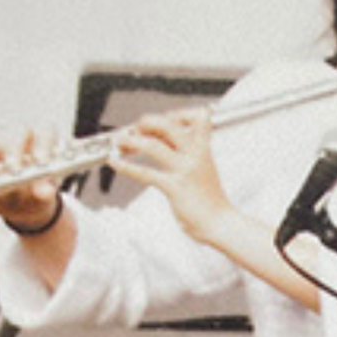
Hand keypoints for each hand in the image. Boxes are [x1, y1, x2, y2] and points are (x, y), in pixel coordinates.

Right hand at [0, 129, 61, 229]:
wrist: (27, 202)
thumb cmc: (41, 190)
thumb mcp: (47, 190)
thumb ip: (46, 190)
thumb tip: (44, 193)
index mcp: (43, 141)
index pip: (45, 133)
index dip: (43, 145)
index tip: (41, 162)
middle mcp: (21, 140)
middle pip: (16, 136)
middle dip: (14, 152)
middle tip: (13, 170)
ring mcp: (0, 148)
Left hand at [108, 107, 231, 242]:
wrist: (220, 222)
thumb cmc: (211, 199)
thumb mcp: (204, 167)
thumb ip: (187, 153)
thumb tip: (164, 142)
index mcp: (203, 148)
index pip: (196, 117)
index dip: (177, 114)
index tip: (164, 119)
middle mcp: (194, 155)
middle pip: (168, 124)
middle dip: (147, 122)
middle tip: (136, 128)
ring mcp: (184, 170)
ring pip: (153, 145)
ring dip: (131, 140)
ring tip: (119, 141)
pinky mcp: (174, 187)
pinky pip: (145, 173)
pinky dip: (125, 166)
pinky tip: (116, 162)